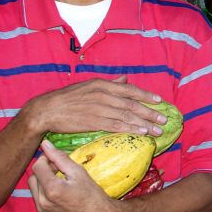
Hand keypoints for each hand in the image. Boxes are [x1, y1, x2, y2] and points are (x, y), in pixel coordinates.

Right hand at [22, 76, 165, 136]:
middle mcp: (103, 95)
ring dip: (144, 123)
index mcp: (103, 85)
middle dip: (150, 112)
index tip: (160, 101)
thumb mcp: (89, 85)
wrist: (47, 109)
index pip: (130, 90)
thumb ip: (110, 83)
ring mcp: (99, 108)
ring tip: (157, 130)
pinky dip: (130, 128)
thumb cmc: (68, 98)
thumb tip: (125, 79)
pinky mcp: (93, 121)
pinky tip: (141, 132)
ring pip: (127, 116)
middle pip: (132, 104)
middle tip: (163, 120)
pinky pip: (116, 125)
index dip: (146, 96)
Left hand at [28, 140, 121, 211]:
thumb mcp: (78, 172)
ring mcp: (42, 211)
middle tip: (60, 170)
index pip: (37, 166)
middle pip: (34, 177)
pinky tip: (58, 192)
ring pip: (33, 188)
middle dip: (44, 170)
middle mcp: (42, 202)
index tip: (57, 160)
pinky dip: (44, 192)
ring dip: (43, 181)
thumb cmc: (92, 193)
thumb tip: (45, 144)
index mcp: (52, 189)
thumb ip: (59, 157)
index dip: (46, 160)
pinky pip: (37, 199)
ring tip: (59, 181)